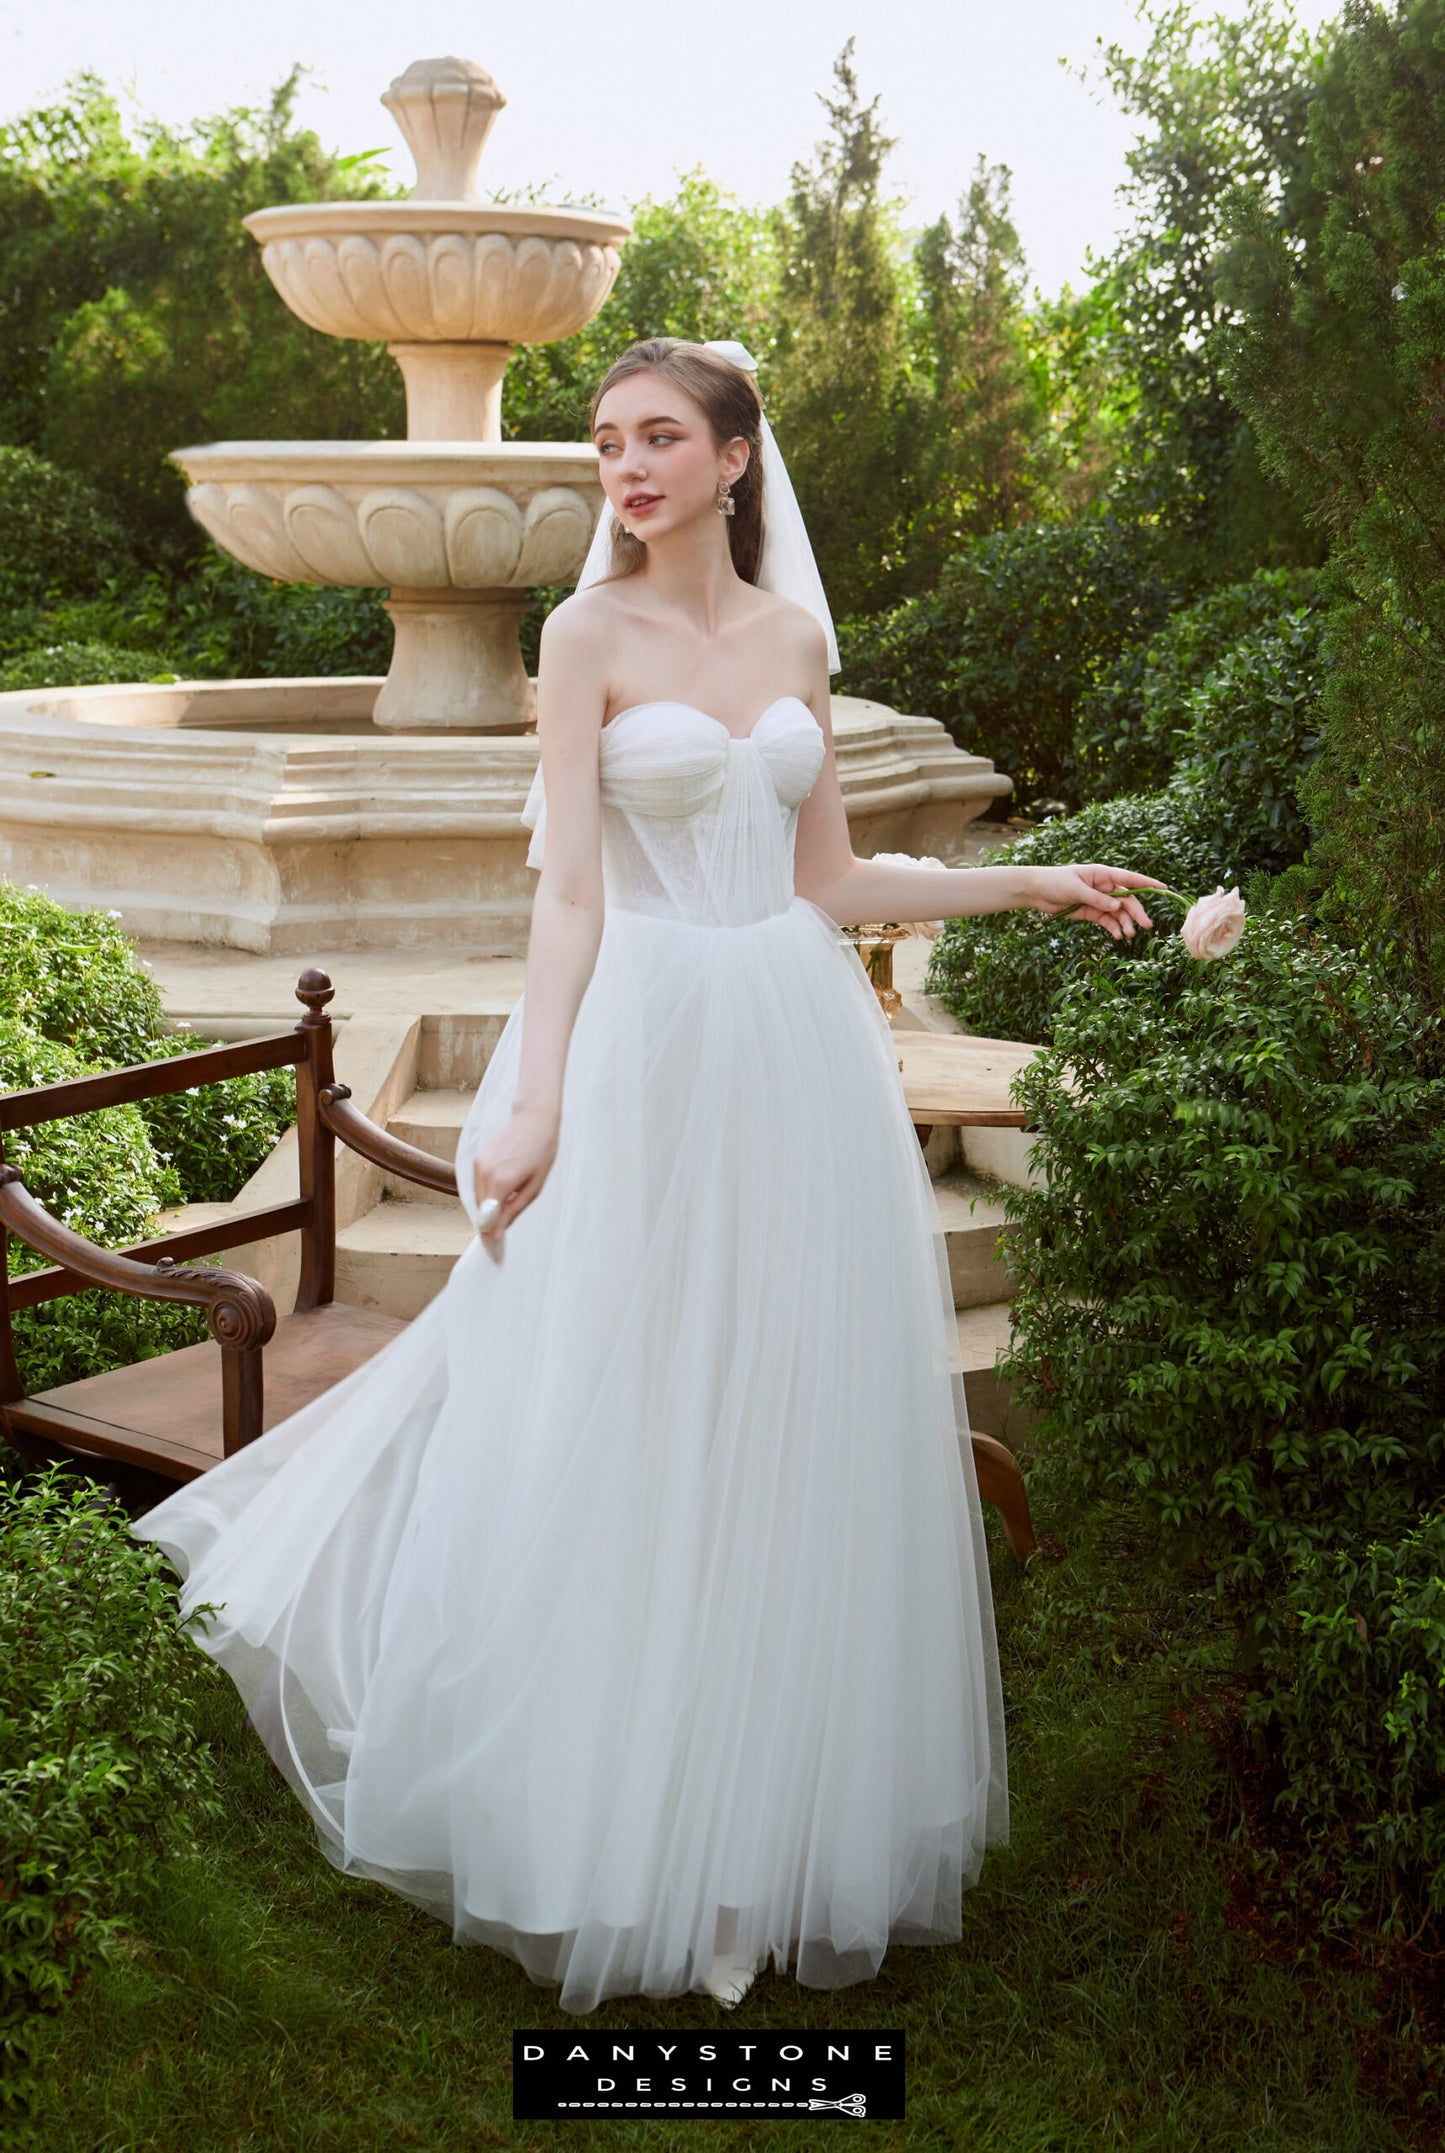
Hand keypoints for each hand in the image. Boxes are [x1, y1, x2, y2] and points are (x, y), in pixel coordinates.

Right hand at [471, 1104, 558, 1261]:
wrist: (533, 1119)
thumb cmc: (541, 1152)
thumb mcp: (534, 1186)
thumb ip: (513, 1210)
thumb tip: (498, 1234)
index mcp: (501, 1182)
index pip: (487, 1220)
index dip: (489, 1237)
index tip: (495, 1252)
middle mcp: (484, 1173)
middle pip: (480, 1211)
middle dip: (489, 1224)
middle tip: (501, 1239)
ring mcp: (477, 1164)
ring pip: (477, 1198)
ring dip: (488, 1208)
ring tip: (508, 1207)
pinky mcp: (476, 1159)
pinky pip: (477, 1185)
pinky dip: (487, 1194)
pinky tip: (504, 1189)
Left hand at [1027, 864, 1166, 939]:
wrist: (1037, 892)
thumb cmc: (1055, 882)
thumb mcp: (1076, 889)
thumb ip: (1097, 898)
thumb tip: (1118, 907)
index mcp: (1102, 874)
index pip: (1129, 878)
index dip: (1146, 883)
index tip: (1163, 888)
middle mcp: (1104, 886)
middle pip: (1127, 900)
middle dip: (1137, 912)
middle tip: (1146, 925)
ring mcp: (1099, 900)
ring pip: (1118, 913)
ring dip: (1125, 923)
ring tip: (1128, 935)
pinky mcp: (1091, 912)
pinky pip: (1107, 921)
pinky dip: (1113, 928)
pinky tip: (1118, 936)